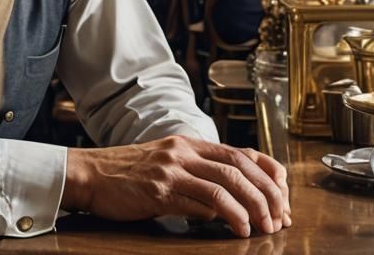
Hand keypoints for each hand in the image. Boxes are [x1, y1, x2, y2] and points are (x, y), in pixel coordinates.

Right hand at [62, 136, 290, 237]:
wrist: (89, 174)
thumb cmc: (127, 174)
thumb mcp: (167, 164)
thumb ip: (198, 176)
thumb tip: (230, 200)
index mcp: (188, 144)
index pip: (240, 153)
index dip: (268, 174)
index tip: (283, 196)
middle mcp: (183, 152)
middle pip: (239, 168)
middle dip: (267, 194)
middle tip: (281, 217)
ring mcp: (171, 169)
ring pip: (225, 184)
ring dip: (251, 208)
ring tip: (263, 228)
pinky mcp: (159, 190)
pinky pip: (200, 201)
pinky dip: (225, 216)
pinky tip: (235, 228)